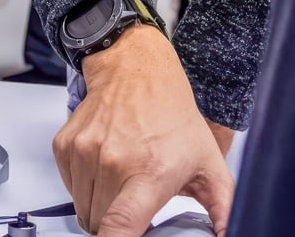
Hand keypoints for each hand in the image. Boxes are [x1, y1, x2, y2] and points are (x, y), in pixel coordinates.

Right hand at [53, 26, 233, 235]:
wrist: (136, 73)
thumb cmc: (171, 116)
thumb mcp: (209, 163)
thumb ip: (223, 207)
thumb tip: (229, 233)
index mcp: (149, 172)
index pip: (119, 225)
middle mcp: (111, 162)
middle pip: (100, 224)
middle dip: (116, 225)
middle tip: (135, 206)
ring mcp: (84, 152)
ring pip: (82, 209)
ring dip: (99, 207)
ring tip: (121, 183)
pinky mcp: (65, 146)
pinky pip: (70, 188)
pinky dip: (84, 188)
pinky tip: (104, 168)